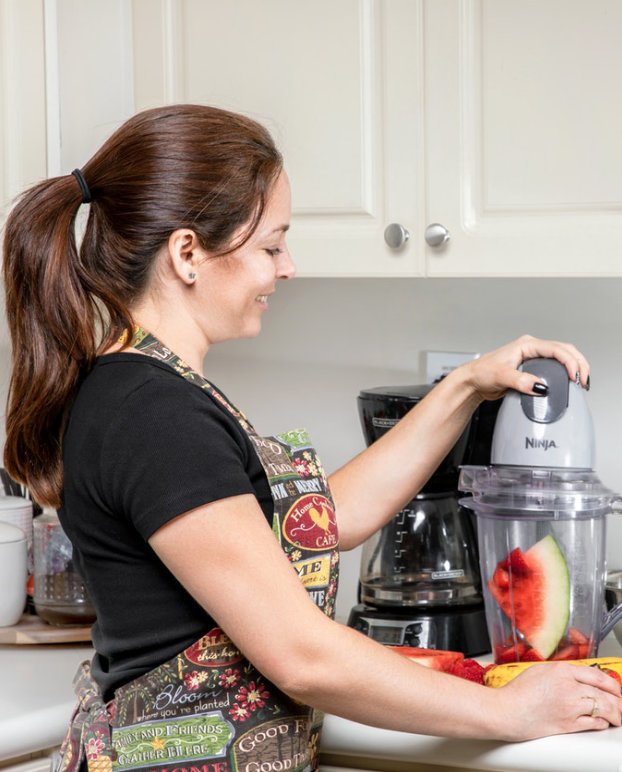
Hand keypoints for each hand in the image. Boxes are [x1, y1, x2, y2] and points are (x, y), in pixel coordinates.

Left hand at [458, 334, 589, 402]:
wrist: (472, 382)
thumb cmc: (482, 373)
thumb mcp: (502, 377)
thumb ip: (521, 382)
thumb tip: (540, 387)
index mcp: (527, 345)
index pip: (556, 349)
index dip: (569, 362)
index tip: (575, 376)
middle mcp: (531, 349)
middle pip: (564, 350)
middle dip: (577, 363)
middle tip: (584, 380)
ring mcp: (532, 358)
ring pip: (561, 357)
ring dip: (573, 367)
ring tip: (581, 381)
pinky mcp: (532, 368)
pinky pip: (554, 367)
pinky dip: (565, 372)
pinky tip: (569, 382)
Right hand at [494, 661, 621, 739]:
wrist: (507, 711)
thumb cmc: (518, 692)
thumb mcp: (540, 671)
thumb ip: (561, 672)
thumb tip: (576, 677)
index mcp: (562, 670)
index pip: (597, 675)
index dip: (611, 683)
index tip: (615, 688)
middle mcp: (569, 687)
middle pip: (605, 693)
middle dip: (618, 700)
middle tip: (620, 703)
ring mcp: (570, 706)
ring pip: (604, 708)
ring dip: (615, 714)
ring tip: (617, 716)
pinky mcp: (569, 724)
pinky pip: (594, 723)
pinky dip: (602, 723)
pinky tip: (602, 722)